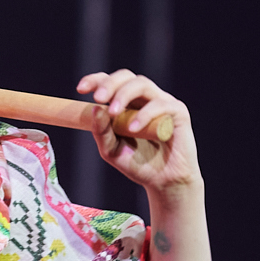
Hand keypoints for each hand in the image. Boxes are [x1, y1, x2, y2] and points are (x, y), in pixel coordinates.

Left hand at [77, 70, 201, 195]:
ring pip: (143, 84)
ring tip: (113, 113)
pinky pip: (161, 105)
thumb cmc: (137, 164)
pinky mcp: (178, 113)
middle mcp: (144, 99)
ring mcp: (162, 103)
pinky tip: (133, 128)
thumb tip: (95, 109)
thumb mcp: (111, 150)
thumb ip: (101, 132)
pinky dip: (144, 114)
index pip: (111, 83)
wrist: (164, 183)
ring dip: (124, 95)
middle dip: (110, 84)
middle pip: (126, 77)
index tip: (80, 89)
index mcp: (127, 104)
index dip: (96, 80)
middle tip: (97, 99)